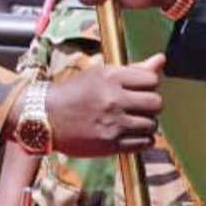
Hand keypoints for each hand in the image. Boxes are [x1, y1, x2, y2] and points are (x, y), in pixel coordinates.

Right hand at [44, 53, 164, 155]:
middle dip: (151, 105)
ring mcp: (113, 123)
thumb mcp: (100, 73)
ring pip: (152, 124)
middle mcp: (114, 100)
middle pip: (156, 103)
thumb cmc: (73, 92)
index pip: (151, 79)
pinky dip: (143, 139)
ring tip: (133, 120)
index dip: (149, 84)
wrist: (45, 117)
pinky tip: (132, 133)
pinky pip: (143, 143)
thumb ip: (134, 69)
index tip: (140, 88)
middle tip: (139, 106)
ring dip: (147, 123)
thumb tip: (161, 60)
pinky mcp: (110, 145)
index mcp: (111, 77)